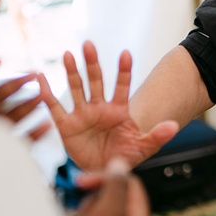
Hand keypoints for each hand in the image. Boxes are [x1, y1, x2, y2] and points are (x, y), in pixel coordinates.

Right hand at [39, 41, 178, 169]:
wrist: (104, 171)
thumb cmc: (125, 156)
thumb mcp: (143, 147)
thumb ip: (157, 136)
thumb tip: (174, 126)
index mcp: (119, 110)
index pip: (122, 86)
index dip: (124, 71)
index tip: (125, 53)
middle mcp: (100, 108)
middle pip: (96, 81)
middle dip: (92, 63)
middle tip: (89, 44)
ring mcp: (83, 115)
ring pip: (76, 89)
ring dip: (72, 72)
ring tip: (67, 54)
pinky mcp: (67, 126)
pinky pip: (55, 108)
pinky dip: (47, 94)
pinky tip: (41, 78)